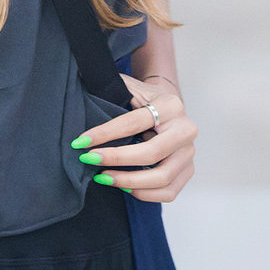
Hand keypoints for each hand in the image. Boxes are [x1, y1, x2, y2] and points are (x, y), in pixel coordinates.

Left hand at [71, 73, 196, 202]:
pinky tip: (123, 186)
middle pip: (151, 153)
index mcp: (170, 105)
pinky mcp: (188, 170)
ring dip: (128, 181)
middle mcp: (185, 129)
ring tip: (103, 177)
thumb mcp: (131, 87)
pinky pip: (168, 192)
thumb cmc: (146, 100)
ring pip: (161, 177)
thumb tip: (80, 76)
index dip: (105, 133)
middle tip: (89, 161)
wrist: (170, 108)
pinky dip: (143, 193)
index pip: (134, 122)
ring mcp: (189, 152)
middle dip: (116, 160)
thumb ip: (111, 85)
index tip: (80, 142)